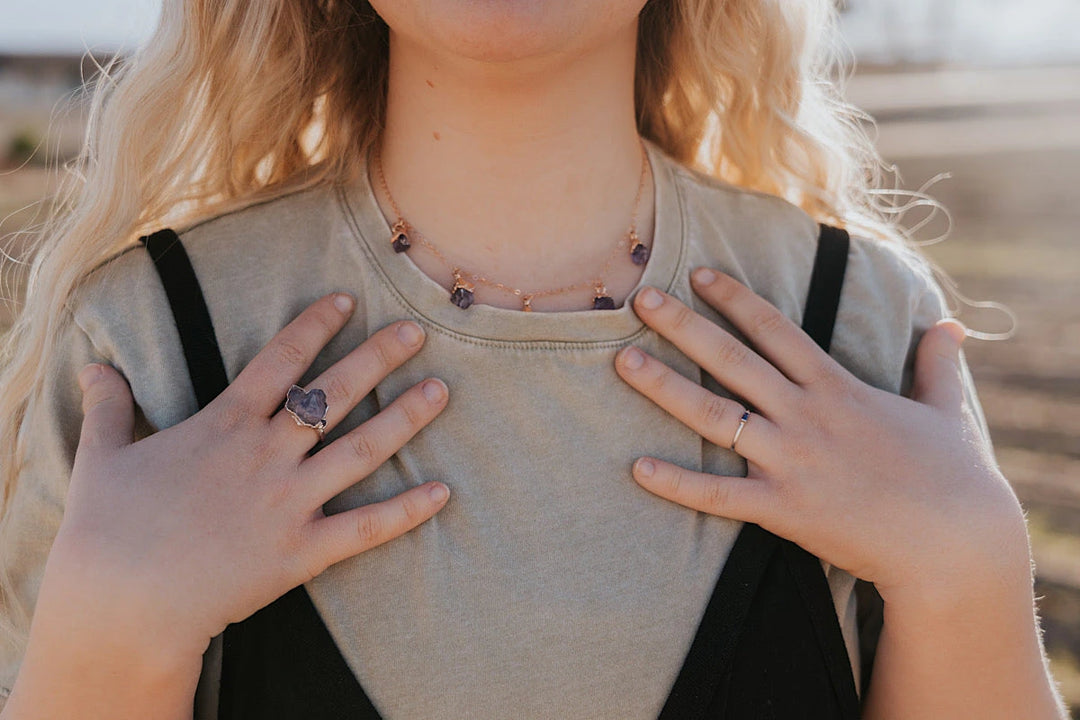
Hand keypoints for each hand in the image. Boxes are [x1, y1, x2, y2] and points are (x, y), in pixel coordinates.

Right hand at [38, 293, 449, 663]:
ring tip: (442, 390)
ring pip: (362, 450)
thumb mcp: (101, 456)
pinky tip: (444, 492)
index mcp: (225, 424)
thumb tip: (92, 367)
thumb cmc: (105, 529)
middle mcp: (267, 455)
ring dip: (406, 419)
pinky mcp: (302, 551)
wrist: (122, 603)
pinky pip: (365, 528)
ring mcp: (289, 502)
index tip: (349, 300)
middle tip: (417, 331)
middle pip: (335, 394)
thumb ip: (107, 407)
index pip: (282, 359)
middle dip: (379, 358)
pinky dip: (407, 511)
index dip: (317, 324)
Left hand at [614, 268, 1029, 605]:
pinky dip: (677, 483)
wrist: (953, 545)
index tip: (700, 274)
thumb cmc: (952, 477)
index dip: (735, 299)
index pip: (776, 330)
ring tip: (622, 361)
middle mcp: (806, 416)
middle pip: (732, 360)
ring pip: (714, 416)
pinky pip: (718, 495)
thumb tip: (950, 326)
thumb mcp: (945, 410)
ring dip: (664, 387)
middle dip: (684, 325)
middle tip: (641, 299)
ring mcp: (790, 461)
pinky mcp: (782, 508)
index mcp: (838, 387)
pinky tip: (638, 468)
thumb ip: (937, 365)